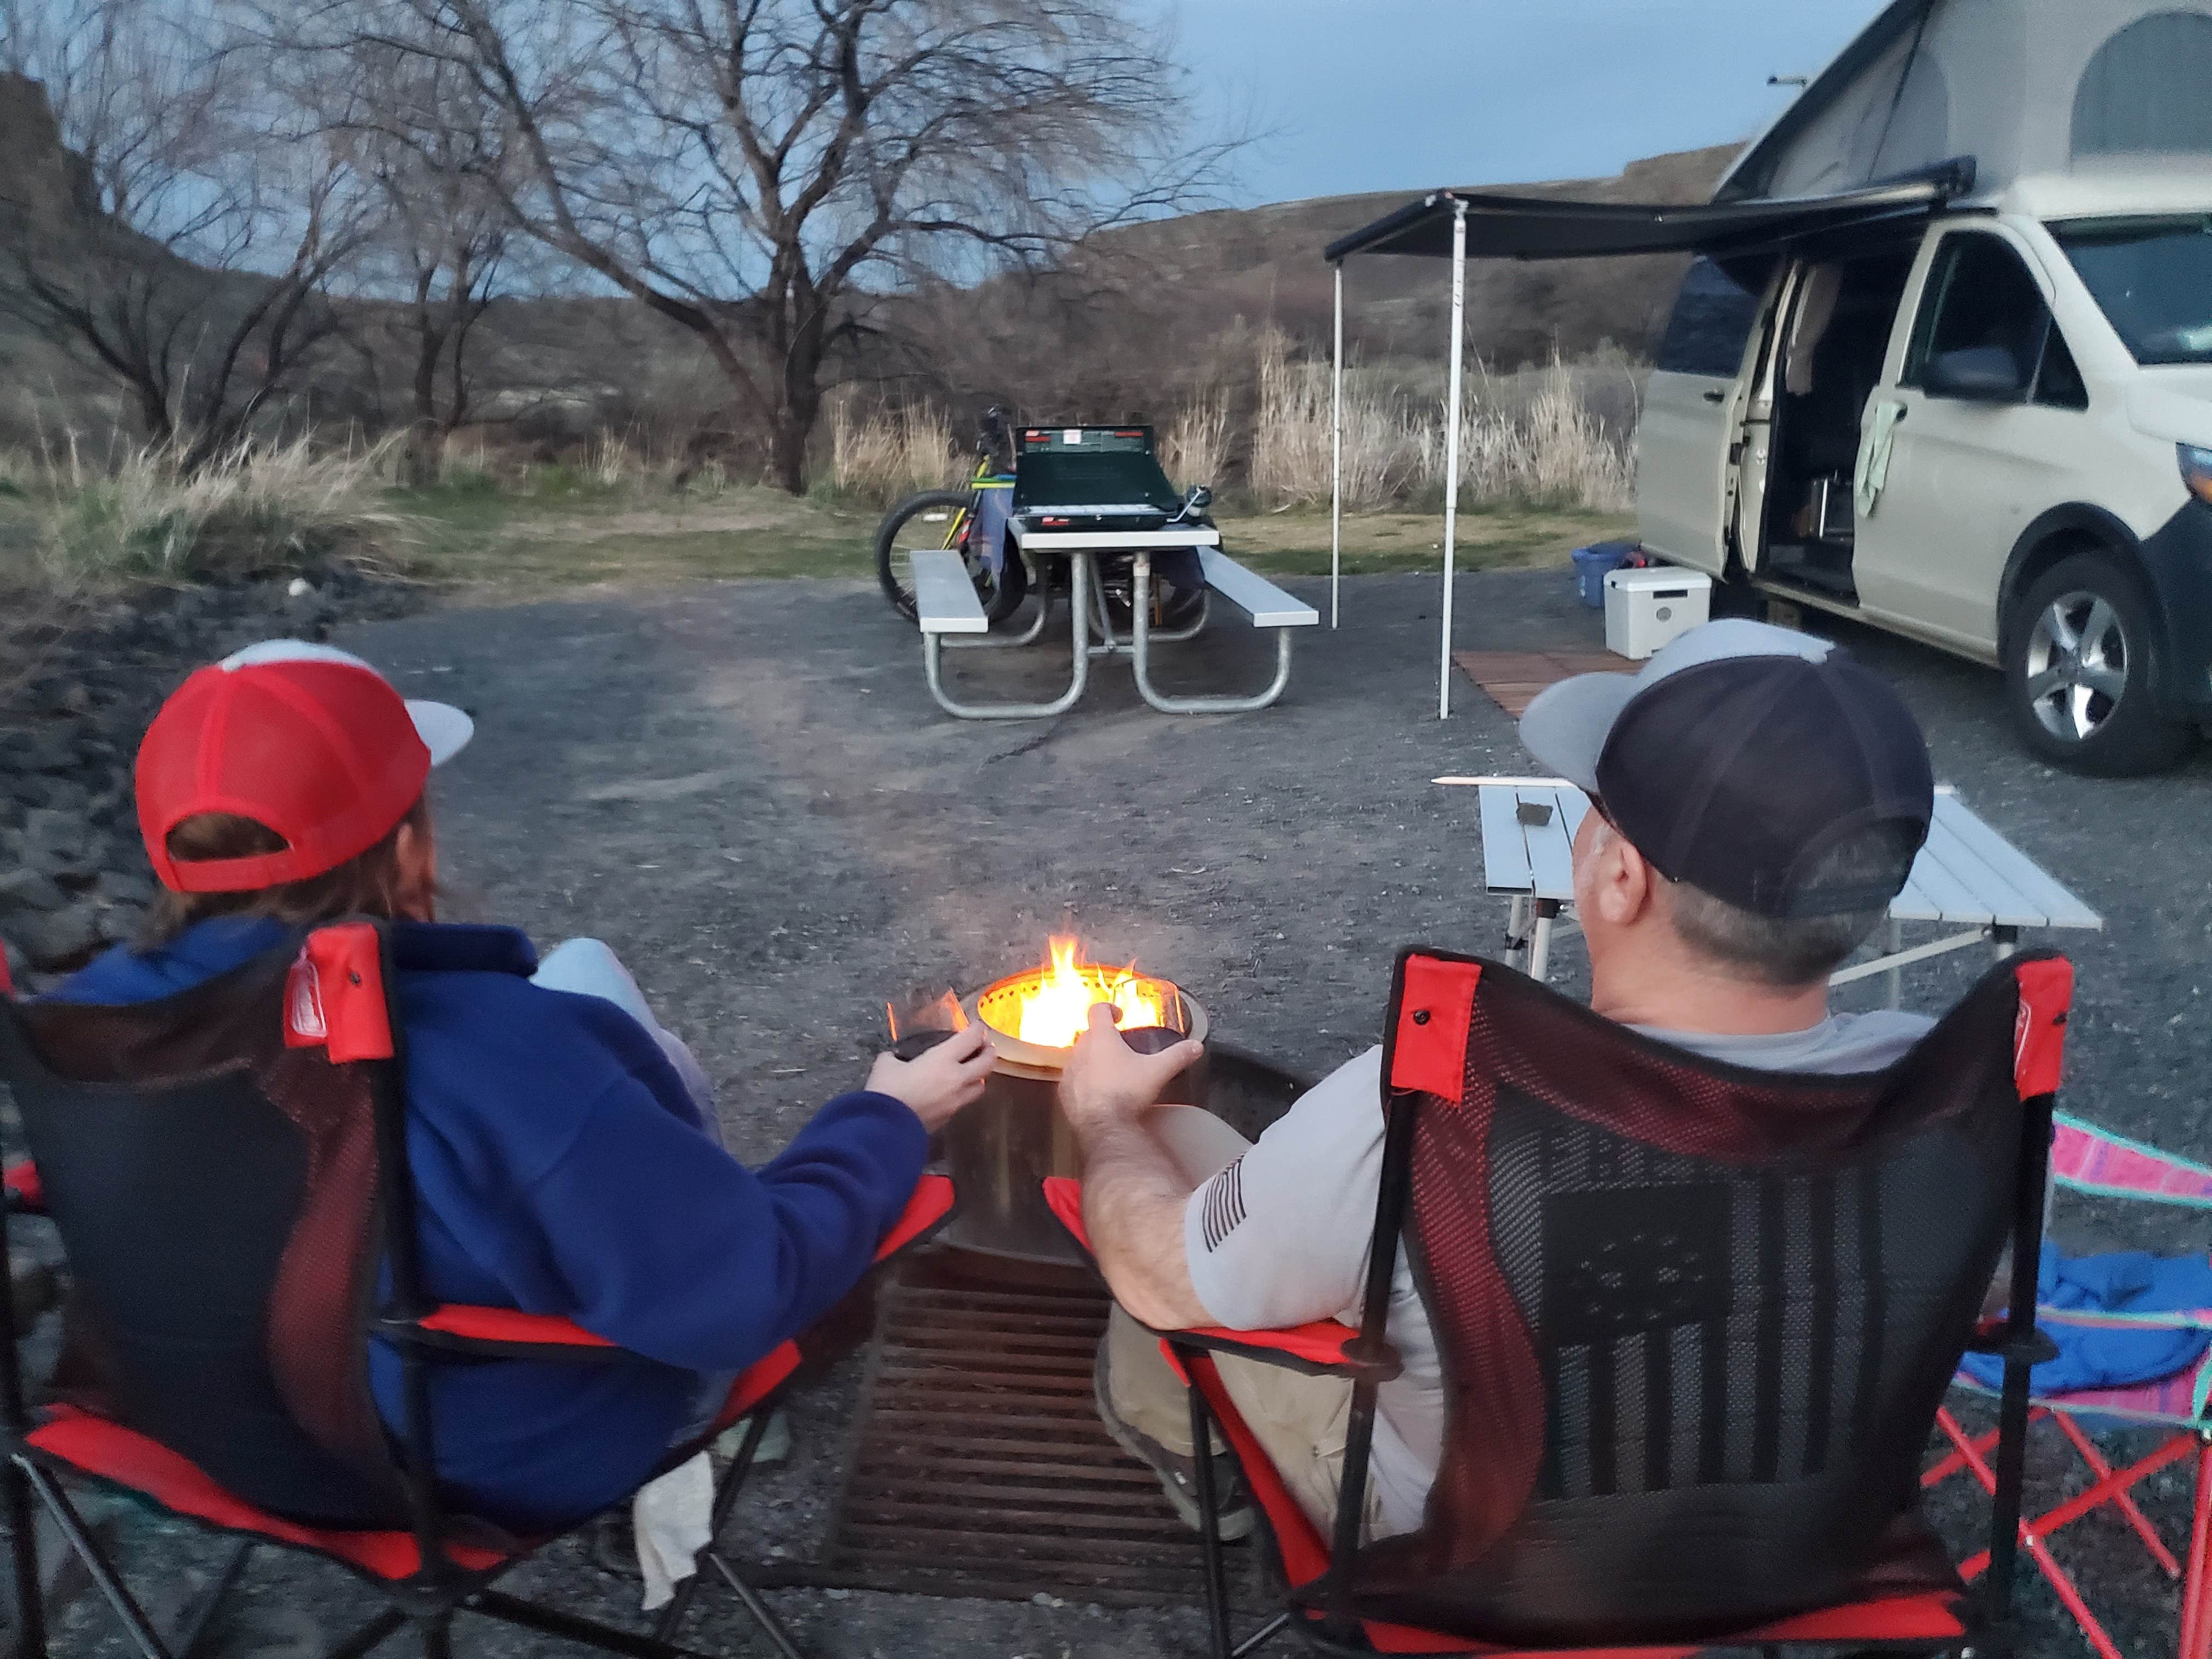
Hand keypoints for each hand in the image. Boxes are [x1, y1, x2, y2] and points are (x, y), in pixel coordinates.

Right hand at [866, 1024, 994, 1131]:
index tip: (976, 1027)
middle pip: (987, 1063)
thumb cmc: (887, 1090)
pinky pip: (963, 1103)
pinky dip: (962, 1095)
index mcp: (943, 1059)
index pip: (970, 1039)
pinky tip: (950, 1093)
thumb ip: (894, 1058)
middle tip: (984, 1047)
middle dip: (989, 1052)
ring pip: (980, 1086)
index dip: (977, 1030)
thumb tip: (893, 1059)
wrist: (886, 1128)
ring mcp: (955, 1101)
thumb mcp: (885, 1065)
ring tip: (971, 1072)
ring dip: (979, 1076)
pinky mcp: (949, 1118)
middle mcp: (956, 1079)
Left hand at [1058, 1005, 1203, 1135]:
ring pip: (1079, 1056)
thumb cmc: (1127, 1092)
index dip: (1109, 1009)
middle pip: (1088, 1034)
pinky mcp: (1064, 1092)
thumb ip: (1177, 1055)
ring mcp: (1069, 1071)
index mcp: (1101, 1037)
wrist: (1103, 1126)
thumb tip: (1197, 1046)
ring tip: (1109, 1071)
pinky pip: (1073, 1079)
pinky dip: (1083, 1081)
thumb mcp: (1158, 1071)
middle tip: (1119, 1047)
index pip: (1098, 1010)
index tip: (1119, 1016)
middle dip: (1103, 1037)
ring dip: (1091, 1059)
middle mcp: (1080, 1050)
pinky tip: (1097, 1092)